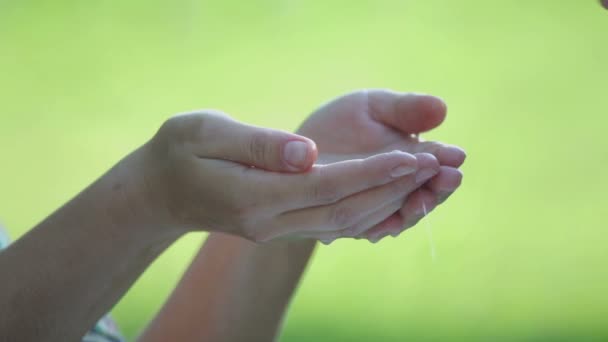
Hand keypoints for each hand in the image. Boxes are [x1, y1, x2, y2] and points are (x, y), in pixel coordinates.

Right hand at [142, 110, 423, 241]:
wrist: (160, 194)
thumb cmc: (177, 153)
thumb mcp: (204, 133)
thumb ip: (257, 143)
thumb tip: (307, 152)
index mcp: (252, 196)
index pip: (326, 187)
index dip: (372, 173)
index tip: (413, 156)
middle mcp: (269, 222)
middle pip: (344, 211)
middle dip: (392, 189)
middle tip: (434, 165)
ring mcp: (276, 231)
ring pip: (344, 223)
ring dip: (387, 201)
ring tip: (423, 178)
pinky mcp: (282, 227)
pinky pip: (334, 225)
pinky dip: (368, 210)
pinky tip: (392, 194)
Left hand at [297, 89, 465, 242]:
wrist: (296, 153)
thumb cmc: (342, 124)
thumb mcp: (372, 107)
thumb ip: (405, 109)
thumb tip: (442, 108)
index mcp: (413, 159)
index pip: (435, 165)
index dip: (445, 161)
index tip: (455, 155)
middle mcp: (399, 190)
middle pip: (424, 195)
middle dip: (436, 188)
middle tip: (447, 177)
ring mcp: (377, 210)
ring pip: (399, 216)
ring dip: (412, 208)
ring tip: (421, 196)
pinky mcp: (351, 225)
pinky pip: (366, 229)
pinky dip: (377, 227)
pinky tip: (385, 225)